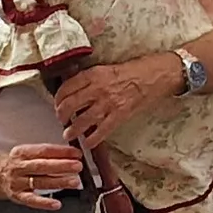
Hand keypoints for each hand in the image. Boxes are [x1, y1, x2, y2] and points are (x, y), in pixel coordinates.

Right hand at [0, 143, 83, 210]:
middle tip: (77, 166)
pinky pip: (31, 200)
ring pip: (39, 182)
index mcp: (22, 153)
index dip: (61, 151)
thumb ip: (44, 155)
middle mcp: (19, 167)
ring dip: (58, 182)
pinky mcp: (16, 196)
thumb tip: (70, 155)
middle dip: (61, 165)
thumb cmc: (12, 164)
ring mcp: (17, 182)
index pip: (43, 150)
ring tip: (74, 182)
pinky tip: (56, 204)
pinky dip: (44, 203)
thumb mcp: (24, 154)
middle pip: (42, 165)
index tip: (76, 153)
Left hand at [48, 58, 174, 148]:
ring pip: (82, 120)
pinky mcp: (119, 115)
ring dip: (73, 130)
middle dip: (61, 115)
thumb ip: (90, 79)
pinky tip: (87, 143)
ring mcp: (108, 103)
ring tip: (68, 134)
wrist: (154, 75)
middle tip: (61, 119)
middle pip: (70, 104)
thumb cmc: (132, 71)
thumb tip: (74, 91)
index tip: (57, 103)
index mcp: (93, 74)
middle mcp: (97, 88)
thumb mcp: (106, 68)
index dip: (58, 98)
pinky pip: (101, 130)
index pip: (67, 87)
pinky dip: (92, 139)